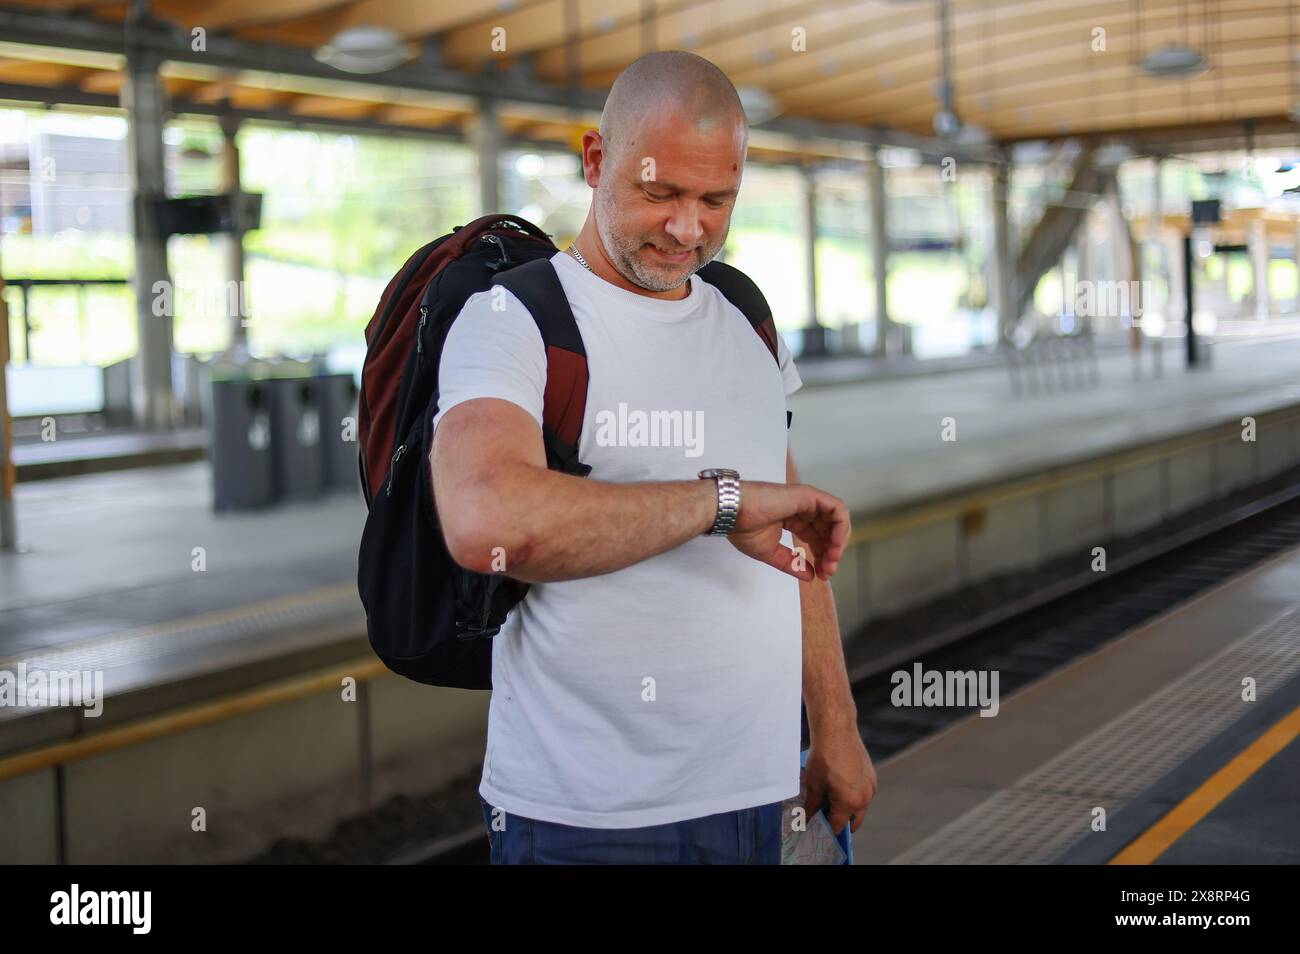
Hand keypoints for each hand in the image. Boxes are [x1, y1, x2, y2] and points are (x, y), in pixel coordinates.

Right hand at [726, 481, 849, 581]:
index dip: (823, 556)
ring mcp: (807, 500)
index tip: (822, 574)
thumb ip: (791, 563)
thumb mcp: (771, 553)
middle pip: (828, 530)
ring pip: (837, 519)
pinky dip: (841, 528)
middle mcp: (802, 508)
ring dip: (839, 541)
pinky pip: (837, 510)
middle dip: (832, 552)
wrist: (732, 514)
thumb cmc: (743, 528)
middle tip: (828, 570)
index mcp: (793, 519)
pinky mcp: (809, 495)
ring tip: (832, 559)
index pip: (816, 537)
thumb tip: (811, 576)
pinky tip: (834, 545)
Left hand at [802, 725, 876, 836]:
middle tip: (824, 814)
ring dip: (847, 807)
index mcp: (850, 803)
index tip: (818, 827)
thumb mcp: (813, 785)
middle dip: (840, 820)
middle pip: (853, 820)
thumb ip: (812, 807)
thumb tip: (806, 821)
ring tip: (830, 795)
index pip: (839, 827)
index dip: (827, 829)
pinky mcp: (872, 776)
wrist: (836, 731)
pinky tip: (839, 783)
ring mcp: (871, 787)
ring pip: (860, 807)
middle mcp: (865, 797)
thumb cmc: (823, 757)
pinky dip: (854, 794)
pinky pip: (864, 793)